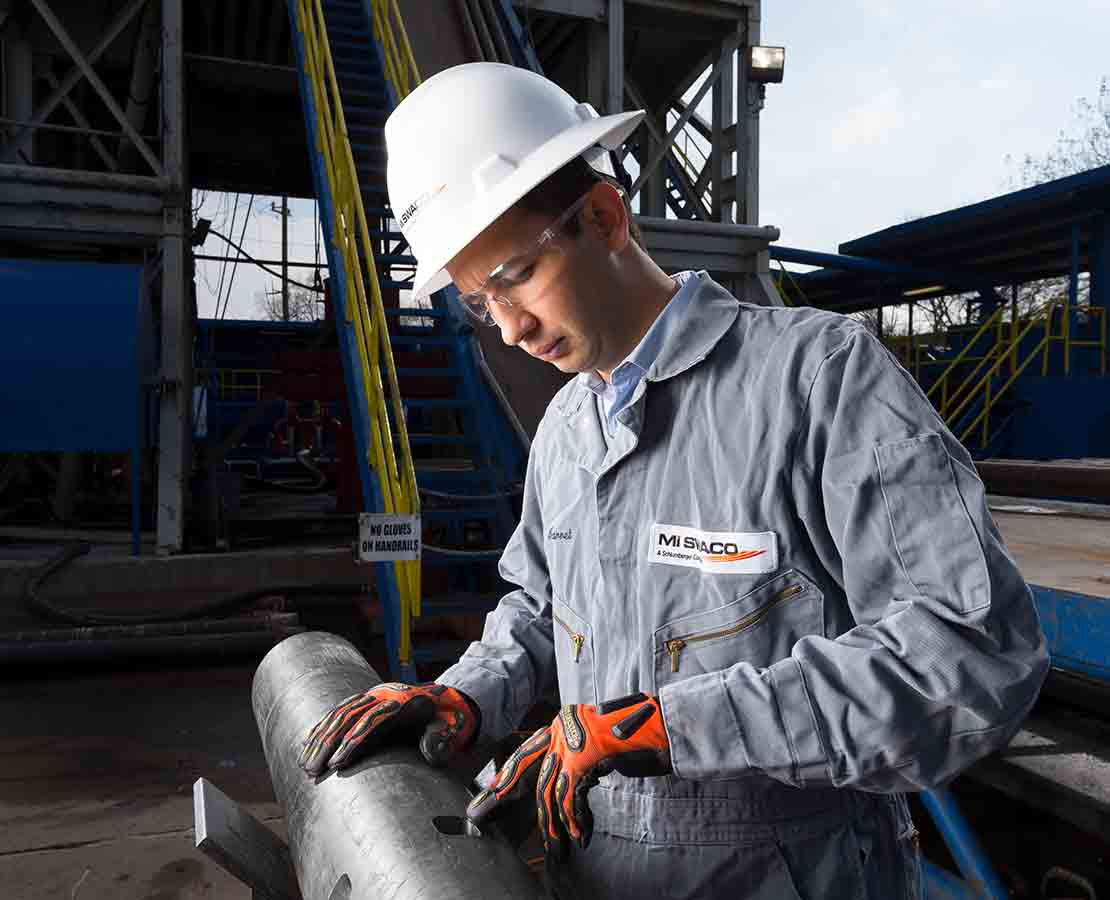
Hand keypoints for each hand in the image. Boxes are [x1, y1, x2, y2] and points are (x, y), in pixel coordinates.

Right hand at [299, 682, 477, 773]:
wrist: (450, 699)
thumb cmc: (450, 719)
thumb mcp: (453, 727)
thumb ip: (442, 739)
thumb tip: (431, 750)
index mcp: (403, 702)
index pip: (372, 721)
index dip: (354, 741)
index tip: (338, 764)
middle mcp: (383, 695)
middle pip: (348, 716)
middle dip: (328, 744)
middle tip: (312, 770)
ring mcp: (373, 695)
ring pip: (339, 714)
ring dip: (320, 739)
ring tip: (306, 765)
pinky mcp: (367, 700)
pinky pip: (339, 711)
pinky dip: (322, 727)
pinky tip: (307, 744)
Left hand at [466, 693, 670, 856]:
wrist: (666, 725)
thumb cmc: (639, 739)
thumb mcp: (600, 749)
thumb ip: (578, 763)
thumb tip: (564, 791)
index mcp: (562, 722)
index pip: (526, 752)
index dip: (506, 775)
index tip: (488, 795)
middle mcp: (561, 726)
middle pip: (524, 766)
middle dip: (500, 794)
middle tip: (480, 815)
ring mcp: (572, 738)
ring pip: (547, 789)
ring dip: (551, 823)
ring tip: (556, 847)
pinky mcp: (584, 754)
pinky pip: (570, 795)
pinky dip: (573, 818)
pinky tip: (578, 834)